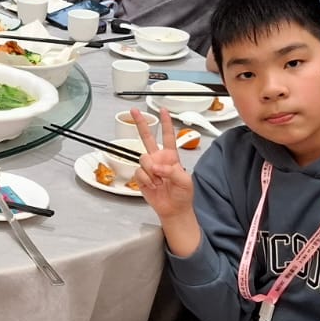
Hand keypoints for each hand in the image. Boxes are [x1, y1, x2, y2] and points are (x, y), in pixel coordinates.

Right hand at [130, 106, 197, 228]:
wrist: (173, 209)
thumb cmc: (182, 194)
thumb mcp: (185, 181)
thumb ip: (172, 171)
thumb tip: (156, 167)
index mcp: (171, 157)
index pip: (168, 136)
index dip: (166, 123)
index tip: (163, 111)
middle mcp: (158, 159)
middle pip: (147, 138)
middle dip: (141, 124)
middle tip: (134, 112)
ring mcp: (149, 168)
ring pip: (143, 159)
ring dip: (151, 172)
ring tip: (159, 182)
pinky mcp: (141, 177)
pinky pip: (139, 172)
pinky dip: (146, 180)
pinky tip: (152, 185)